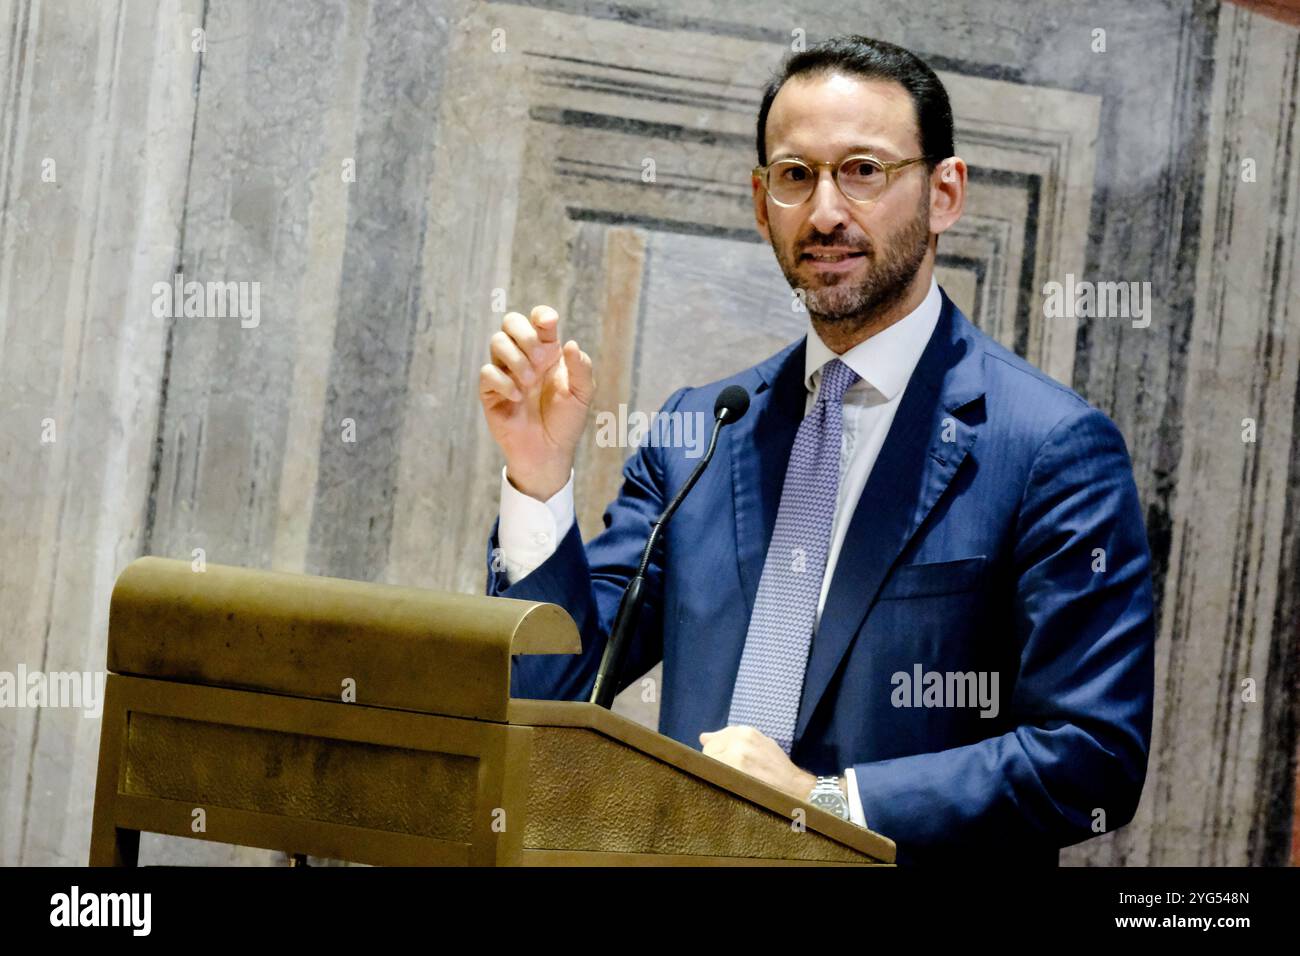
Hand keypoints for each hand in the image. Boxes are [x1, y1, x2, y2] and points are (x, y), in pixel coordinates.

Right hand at [479, 305, 594, 499]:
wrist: (548, 452)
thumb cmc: (566, 422)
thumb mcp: (582, 394)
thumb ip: (581, 368)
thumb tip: (570, 343)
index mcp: (548, 352)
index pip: (538, 320)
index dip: (541, 315)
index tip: (549, 324)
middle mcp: (524, 356)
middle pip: (511, 322)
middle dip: (525, 334)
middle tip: (541, 359)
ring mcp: (505, 371)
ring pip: (497, 341)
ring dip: (516, 358)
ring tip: (530, 381)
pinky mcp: (491, 390)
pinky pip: (487, 372)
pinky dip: (503, 382)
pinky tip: (518, 398)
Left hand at [699, 725, 816, 800]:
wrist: (794, 787)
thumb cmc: (777, 768)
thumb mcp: (760, 744)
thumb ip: (733, 739)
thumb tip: (703, 737)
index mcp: (746, 731)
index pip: (716, 739)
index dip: (718, 752)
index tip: (724, 761)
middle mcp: (739, 741)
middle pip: (709, 750)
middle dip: (715, 761)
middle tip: (729, 774)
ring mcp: (736, 756)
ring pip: (709, 763)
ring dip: (716, 772)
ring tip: (732, 780)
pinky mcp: (734, 773)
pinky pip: (714, 775)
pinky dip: (717, 781)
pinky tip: (730, 786)